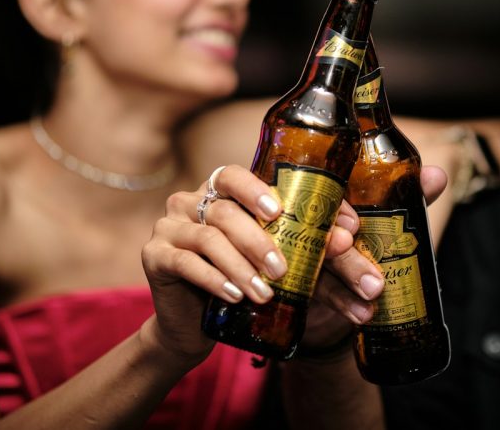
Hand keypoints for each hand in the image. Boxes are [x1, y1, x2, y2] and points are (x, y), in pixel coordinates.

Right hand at [141, 165, 288, 361]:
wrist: (192, 324)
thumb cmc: (237, 281)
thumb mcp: (265, 258)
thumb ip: (299, 243)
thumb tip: (345, 237)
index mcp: (216, 192)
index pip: (231, 175)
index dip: (253, 190)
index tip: (278, 212)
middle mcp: (187, 202)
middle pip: (224, 213)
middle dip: (257, 242)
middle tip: (281, 270)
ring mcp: (167, 226)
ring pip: (208, 239)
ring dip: (240, 267)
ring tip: (262, 294)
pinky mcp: (153, 255)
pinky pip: (186, 263)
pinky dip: (214, 280)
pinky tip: (234, 296)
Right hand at [301, 165, 447, 349]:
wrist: (343, 273)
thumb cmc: (363, 230)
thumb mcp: (385, 211)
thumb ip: (408, 194)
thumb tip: (436, 177)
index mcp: (323, 193)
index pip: (319, 194)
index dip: (335, 210)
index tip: (354, 225)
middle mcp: (303, 220)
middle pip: (313, 234)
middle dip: (339, 251)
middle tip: (360, 262)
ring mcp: (297, 252)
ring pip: (314, 267)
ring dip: (343, 283)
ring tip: (373, 294)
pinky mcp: (300, 284)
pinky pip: (318, 295)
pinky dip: (343, 304)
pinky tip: (362, 313)